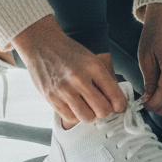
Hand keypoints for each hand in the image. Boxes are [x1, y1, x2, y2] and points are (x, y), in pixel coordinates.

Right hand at [9, 15, 127, 125]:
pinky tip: (73, 105)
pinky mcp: (51, 98)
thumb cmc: (68, 52)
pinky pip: (70, 118)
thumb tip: (116, 103)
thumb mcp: (90, 59)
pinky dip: (75, 115)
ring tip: (86, 105)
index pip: (115, 95)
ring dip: (90, 114)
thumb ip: (103, 80)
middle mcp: (79, 78)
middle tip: (100, 104)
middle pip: (103, 110)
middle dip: (104, 110)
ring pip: (87, 118)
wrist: (41, 43)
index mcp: (93, 66)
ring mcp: (64, 89)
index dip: (120, 105)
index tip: (118, 106)